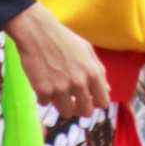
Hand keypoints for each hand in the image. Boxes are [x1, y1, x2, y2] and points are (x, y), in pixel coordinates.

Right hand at [7, 3, 110, 117]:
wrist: (37, 32)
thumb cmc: (63, 39)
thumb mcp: (87, 50)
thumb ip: (98, 71)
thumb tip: (107, 90)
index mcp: (93, 73)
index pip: (103, 102)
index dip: (97, 103)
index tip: (89, 100)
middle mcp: (79, 83)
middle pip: (86, 112)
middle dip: (80, 109)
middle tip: (73, 102)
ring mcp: (61, 88)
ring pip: (66, 113)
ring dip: (62, 106)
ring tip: (58, 96)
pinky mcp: (43, 90)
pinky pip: (46, 103)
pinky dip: (44, 97)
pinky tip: (43, 85)